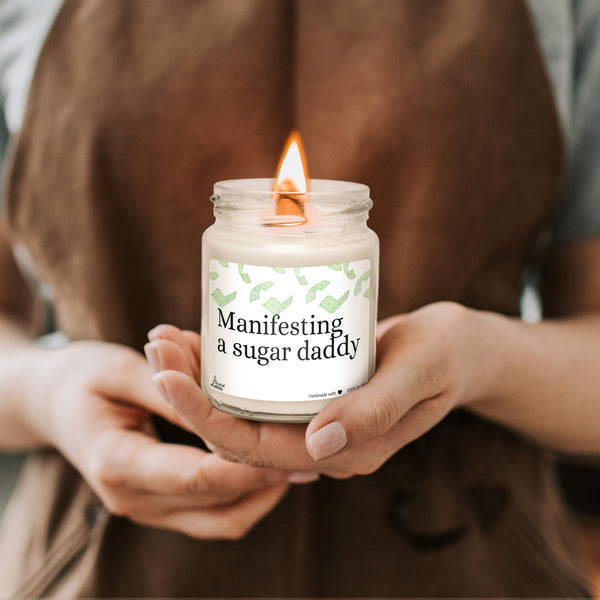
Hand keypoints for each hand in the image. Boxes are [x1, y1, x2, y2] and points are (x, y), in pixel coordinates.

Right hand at [25, 340, 309, 538]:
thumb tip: (219, 403)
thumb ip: (168, 390)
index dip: (248, 466)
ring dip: (261, 496)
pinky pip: (211, 516)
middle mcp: (132, 498)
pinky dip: (243, 498)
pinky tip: (269, 470)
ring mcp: (144, 507)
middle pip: (216, 503)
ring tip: (299, 464)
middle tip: (310, 455)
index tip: (291, 450)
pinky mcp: (158, 504)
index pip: (197, 476)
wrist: (52, 403)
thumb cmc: (82, 378)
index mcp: (118, 463)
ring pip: (219, 520)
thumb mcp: (121, 371)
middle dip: (267, 480)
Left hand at [147, 302, 483, 477]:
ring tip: (166, 338)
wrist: (460, 348)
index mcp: (346, 452)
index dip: (205, 418)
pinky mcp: (313, 396)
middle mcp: (321, 445)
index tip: (167, 375)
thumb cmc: (446, 354)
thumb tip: (319, 446)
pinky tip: (205, 338)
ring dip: (200, 380)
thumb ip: (376, 409)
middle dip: (188, 394)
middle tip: (157, 345)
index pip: (258, 449)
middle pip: (238, 431)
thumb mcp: (419, 372)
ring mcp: (315, 422)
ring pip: (242, 412)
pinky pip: (260, 392)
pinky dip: (227, 368)